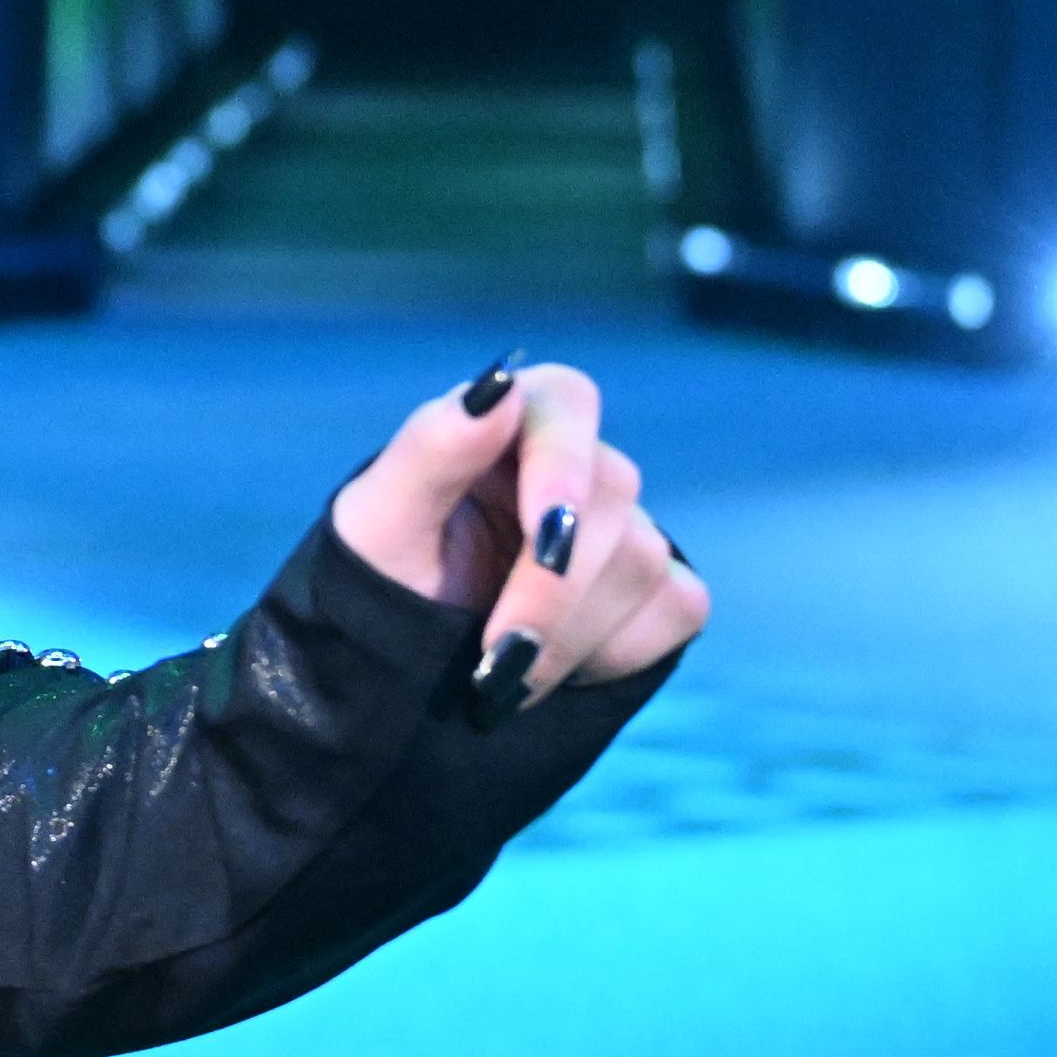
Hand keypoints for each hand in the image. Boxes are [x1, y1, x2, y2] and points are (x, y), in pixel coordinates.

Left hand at [327, 355, 711, 706]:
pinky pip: (678, 608)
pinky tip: (558, 669)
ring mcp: (625, 529)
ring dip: (571, 635)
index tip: (541, 540)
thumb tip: (499, 386)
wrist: (402, 668)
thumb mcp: (378, 522)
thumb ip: (432, 448)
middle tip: (493, 657)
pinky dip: (617, 653)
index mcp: (510, 423)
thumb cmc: (382, 579)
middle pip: (611, 498)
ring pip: (645, 563)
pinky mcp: (658, 589)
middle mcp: (577, 466)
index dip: (563, 467)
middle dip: (550, 591)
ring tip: (504, 671)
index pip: (567, 403)